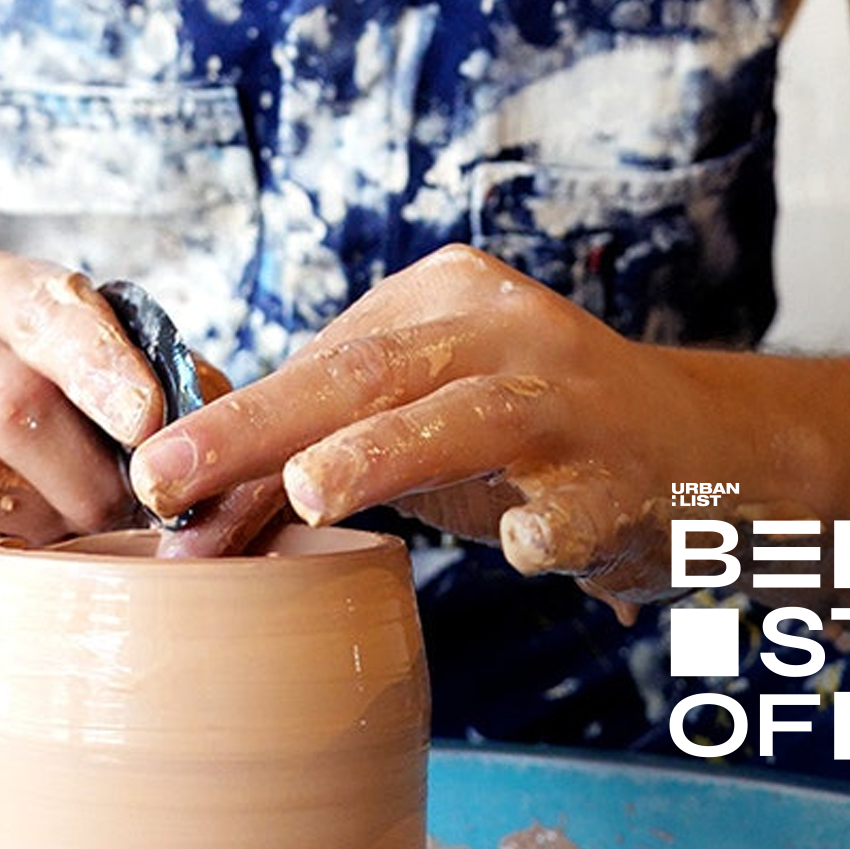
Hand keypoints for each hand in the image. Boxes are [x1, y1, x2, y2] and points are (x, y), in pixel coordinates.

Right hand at [0, 252, 166, 607]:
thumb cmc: (69, 418)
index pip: (46, 309)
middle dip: (88, 470)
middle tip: (131, 506)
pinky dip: (12, 572)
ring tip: (87, 535)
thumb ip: (175, 387)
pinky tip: (47, 571)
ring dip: (49, 521)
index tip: (148, 421)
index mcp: (2, 292)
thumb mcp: (120, 377)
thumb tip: (213, 425)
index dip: (101, 366)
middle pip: (8, 402)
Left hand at [131, 245, 717, 613]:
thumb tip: (184, 526)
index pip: (322, 363)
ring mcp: (570, 399)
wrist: (696, 452)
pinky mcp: (623, 475)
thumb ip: (308, 457)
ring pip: (468, 414)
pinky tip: (522, 548)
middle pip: (368, 371)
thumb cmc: (525, 437)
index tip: (153, 481)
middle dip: (258, 424)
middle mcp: (504, 331)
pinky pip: (571, 508)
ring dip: (383, 450)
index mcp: (443, 299)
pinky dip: (543, 528)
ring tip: (305, 489)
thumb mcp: (417, 423)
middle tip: (165, 475)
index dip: (234, 423)